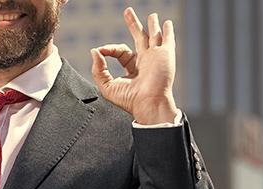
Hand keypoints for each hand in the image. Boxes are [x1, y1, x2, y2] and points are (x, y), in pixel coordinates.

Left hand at [90, 7, 180, 124]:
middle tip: (128, 11)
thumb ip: (98, 68)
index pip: (120, 51)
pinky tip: (166, 24)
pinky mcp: (165, 55)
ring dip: (153, 25)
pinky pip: (167, 39)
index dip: (109, 49)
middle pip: (139, 37)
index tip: (101, 51)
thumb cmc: (129, 99)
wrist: (148, 103)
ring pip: (153, 36)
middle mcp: (145, 61)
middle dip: (133, 24)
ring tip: (152, 15)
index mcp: (132, 68)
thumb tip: (95, 51)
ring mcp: (156, 57)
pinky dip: (167, 31)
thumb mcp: (107, 85)